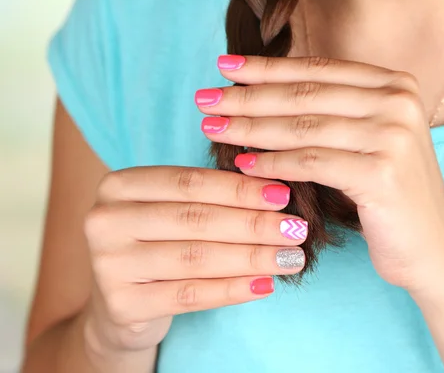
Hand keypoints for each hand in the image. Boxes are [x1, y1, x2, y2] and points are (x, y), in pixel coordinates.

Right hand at [83, 166, 306, 353]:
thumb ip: (210, 198)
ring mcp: (108, 264)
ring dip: (252, 257)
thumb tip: (276, 192)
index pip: (189, 182)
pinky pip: (190, 295)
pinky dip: (233, 289)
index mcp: (119, 185)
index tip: (283, 195)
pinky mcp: (121, 304)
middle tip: (296, 229)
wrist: (121, 303)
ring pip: (197, 258)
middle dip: (253, 224)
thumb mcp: (173, 212)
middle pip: (195, 219)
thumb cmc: (158, 244)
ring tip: (290, 257)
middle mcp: (104, 220)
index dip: (240, 189)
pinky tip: (264, 285)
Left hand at [197, 55, 443, 292]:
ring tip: (212, 129)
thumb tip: (262, 95)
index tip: (225, 67)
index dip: (267, 68)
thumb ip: (332, 113)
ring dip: (251, 127)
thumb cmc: (391, 198)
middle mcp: (399, 101)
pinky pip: (311, 163)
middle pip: (306, 94)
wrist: (434, 249)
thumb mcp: (368, 142)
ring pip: (304, 127)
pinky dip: (272, 163)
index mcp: (395, 85)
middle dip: (248, 95)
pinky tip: (242, 164)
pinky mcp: (383, 172)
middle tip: (205, 99)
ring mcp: (394, 135)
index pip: (318, 69)